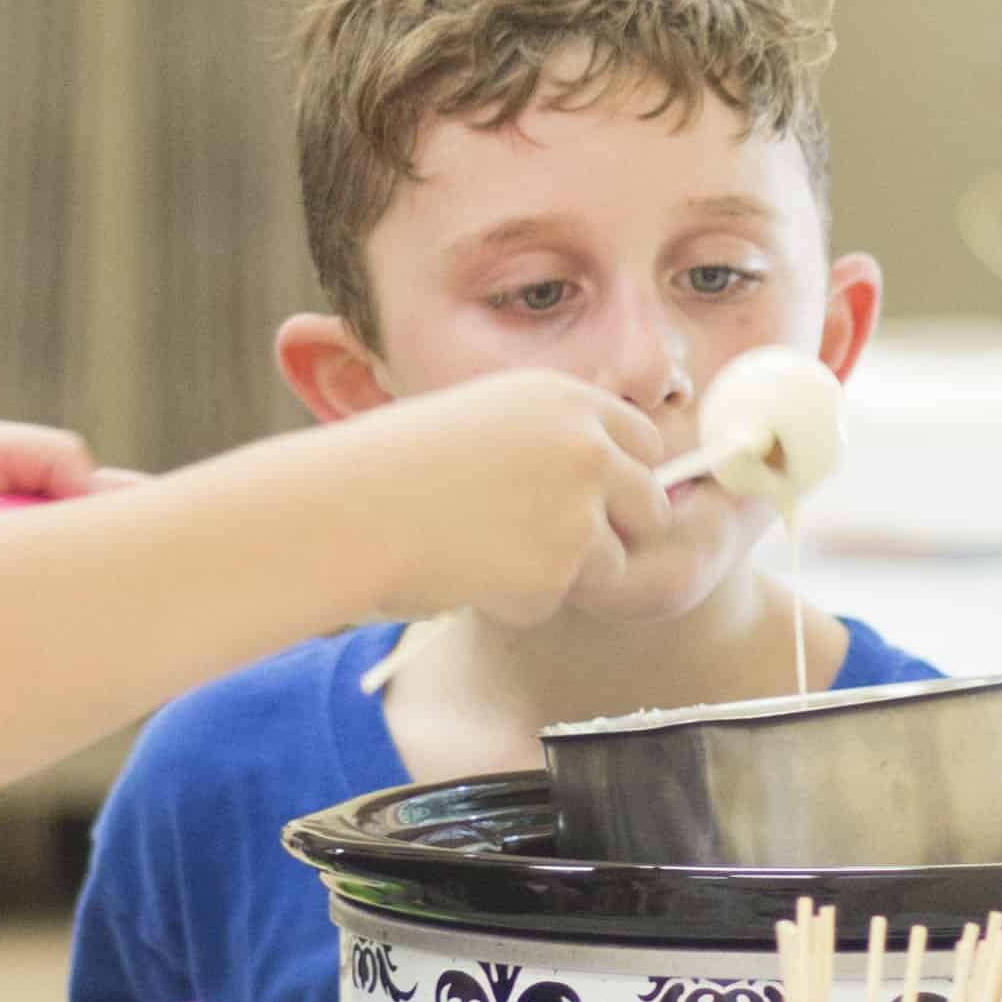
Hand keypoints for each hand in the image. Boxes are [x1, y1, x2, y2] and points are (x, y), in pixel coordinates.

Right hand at [347, 369, 667, 625]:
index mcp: (566, 401)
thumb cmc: (397, 467)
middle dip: (617, 534)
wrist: (353, 507)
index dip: (628, 475)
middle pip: (649, 506)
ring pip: (611, 563)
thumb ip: (549, 443)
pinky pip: (555, 600)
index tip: (606, 500)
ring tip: (486, 553)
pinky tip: (466, 571)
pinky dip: (515, 600)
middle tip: (557, 547)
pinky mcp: (559, 570)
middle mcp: (586, 449)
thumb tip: (602, 483)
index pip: (644, 439)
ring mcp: (578, 510)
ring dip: (562, 573)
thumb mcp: (483, 421)